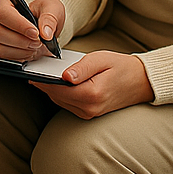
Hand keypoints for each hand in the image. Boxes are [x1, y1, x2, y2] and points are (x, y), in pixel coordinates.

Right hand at [0, 0, 64, 61]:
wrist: (42, 24)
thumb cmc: (43, 11)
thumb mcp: (52, 7)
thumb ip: (50, 18)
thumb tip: (45, 32)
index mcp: (3, 1)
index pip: (3, 13)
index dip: (19, 25)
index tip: (35, 33)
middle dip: (22, 40)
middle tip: (37, 41)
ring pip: (0, 47)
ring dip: (21, 50)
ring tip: (34, 46)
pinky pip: (3, 56)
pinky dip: (19, 57)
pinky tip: (28, 51)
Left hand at [33, 51, 153, 118]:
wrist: (141, 82)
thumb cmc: (122, 67)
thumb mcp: (101, 60)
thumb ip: (82, 68)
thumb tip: (64, 75)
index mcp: (91, 94)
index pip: (58, 89)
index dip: (42, 81)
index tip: (31, 72)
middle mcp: (89, 108)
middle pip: (56, 96)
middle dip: (44, 84)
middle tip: (33, 70)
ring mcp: (89, 113)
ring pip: (60, 101)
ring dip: (51, 89)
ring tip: (43, 74)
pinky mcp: (90, 113)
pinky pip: (68, 104)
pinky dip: (60, 94)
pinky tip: (57, 82)